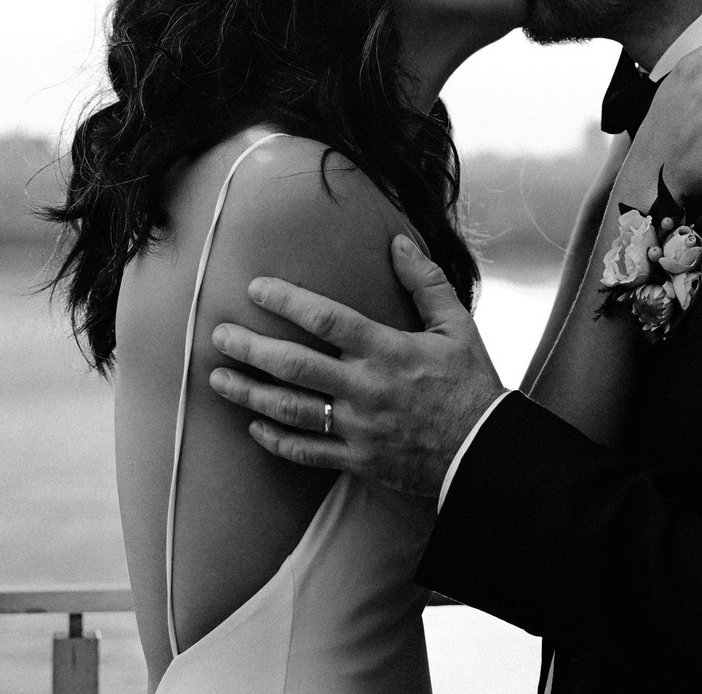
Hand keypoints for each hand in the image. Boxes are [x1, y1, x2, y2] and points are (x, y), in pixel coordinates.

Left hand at [208, 234, 505, 498]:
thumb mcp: (458, 325)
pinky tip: (254, 426)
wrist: (483, 452)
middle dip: (250, 348)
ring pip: (290, 410)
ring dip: (249, 393)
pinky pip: (307, 452)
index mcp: (388, 350)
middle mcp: (366, 388)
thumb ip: (425, 283)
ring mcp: (358, 428)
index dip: (286, 301)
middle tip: (219, 335)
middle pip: (294, 365)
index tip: (255, 288)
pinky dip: (276, 440)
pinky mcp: (357, 459)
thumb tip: (396, 242)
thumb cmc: (470, 383)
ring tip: (218, 380)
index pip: (326, 319)